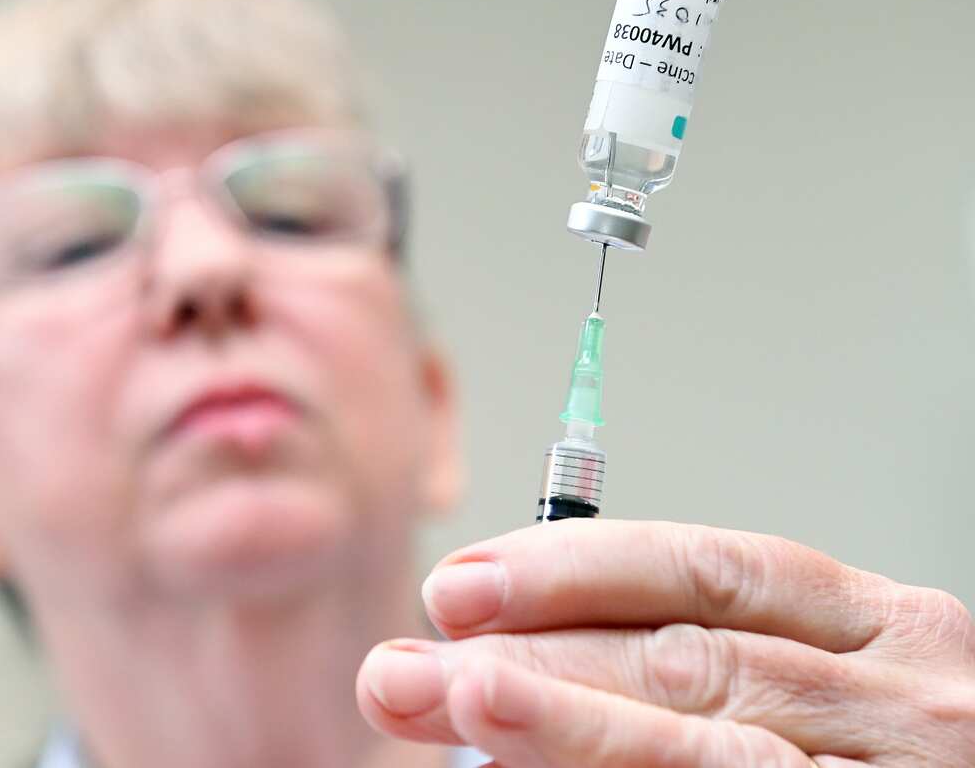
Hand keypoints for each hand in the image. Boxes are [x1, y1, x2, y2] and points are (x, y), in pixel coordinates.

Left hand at [358, 520, 974, 765]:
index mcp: (878, 625)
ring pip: (708, 748)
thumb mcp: (816, 683)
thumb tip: (504, 651)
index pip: (705, 569)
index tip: (458, 586)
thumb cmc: (878, 758)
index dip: (569, 571)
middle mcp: (907, 698)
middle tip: (410, 667)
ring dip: (566, 726)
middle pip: (689, 660)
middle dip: (535, 656)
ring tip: (457, 704)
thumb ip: (687, 657)